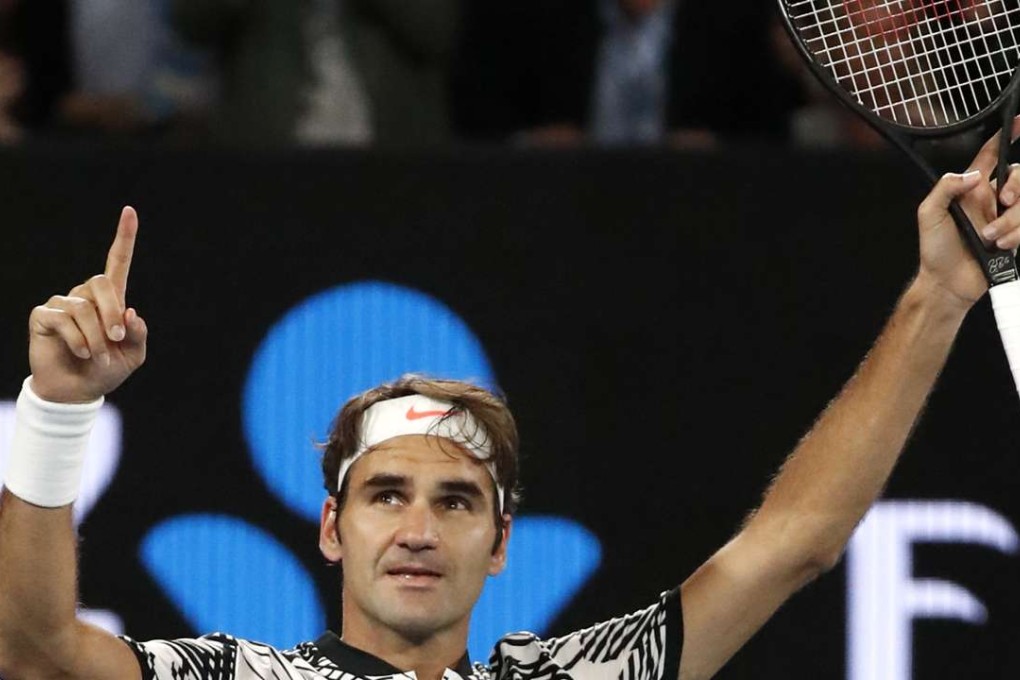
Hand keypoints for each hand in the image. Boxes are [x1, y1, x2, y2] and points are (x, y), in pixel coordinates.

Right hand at [28, 207, 147, 402]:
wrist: (78, 391)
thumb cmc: (107, 370)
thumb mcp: (133, 355)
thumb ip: (138, 334)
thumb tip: (130, 311)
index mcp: (111, 300)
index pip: (117, 262)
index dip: (124, 237)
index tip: (130, 211)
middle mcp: (85, 296)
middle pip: (100, 282)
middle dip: (112, 311)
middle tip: (117, 338)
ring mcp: (62, 303)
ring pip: (83, 307)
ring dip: (96, 336)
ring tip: (98, 355)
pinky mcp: (43, 315)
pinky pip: (63, 319)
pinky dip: (78, 339)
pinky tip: (83, 352)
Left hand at [916, 116, 1019, 310]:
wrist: (948, 283)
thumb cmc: (935, 250)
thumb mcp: (929, 214)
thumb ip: (946, 188)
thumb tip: (972, 174)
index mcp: (970, 190)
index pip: (991, 156)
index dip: (1006, 138)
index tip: (1019, 122)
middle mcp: (991, 200)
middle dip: (1017, 188)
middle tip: (1002, 202)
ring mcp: (1005, 218)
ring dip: (1011, 221)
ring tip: (991, 238)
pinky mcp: (1016, 235)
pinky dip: (1016, 235)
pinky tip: (1000, 246)